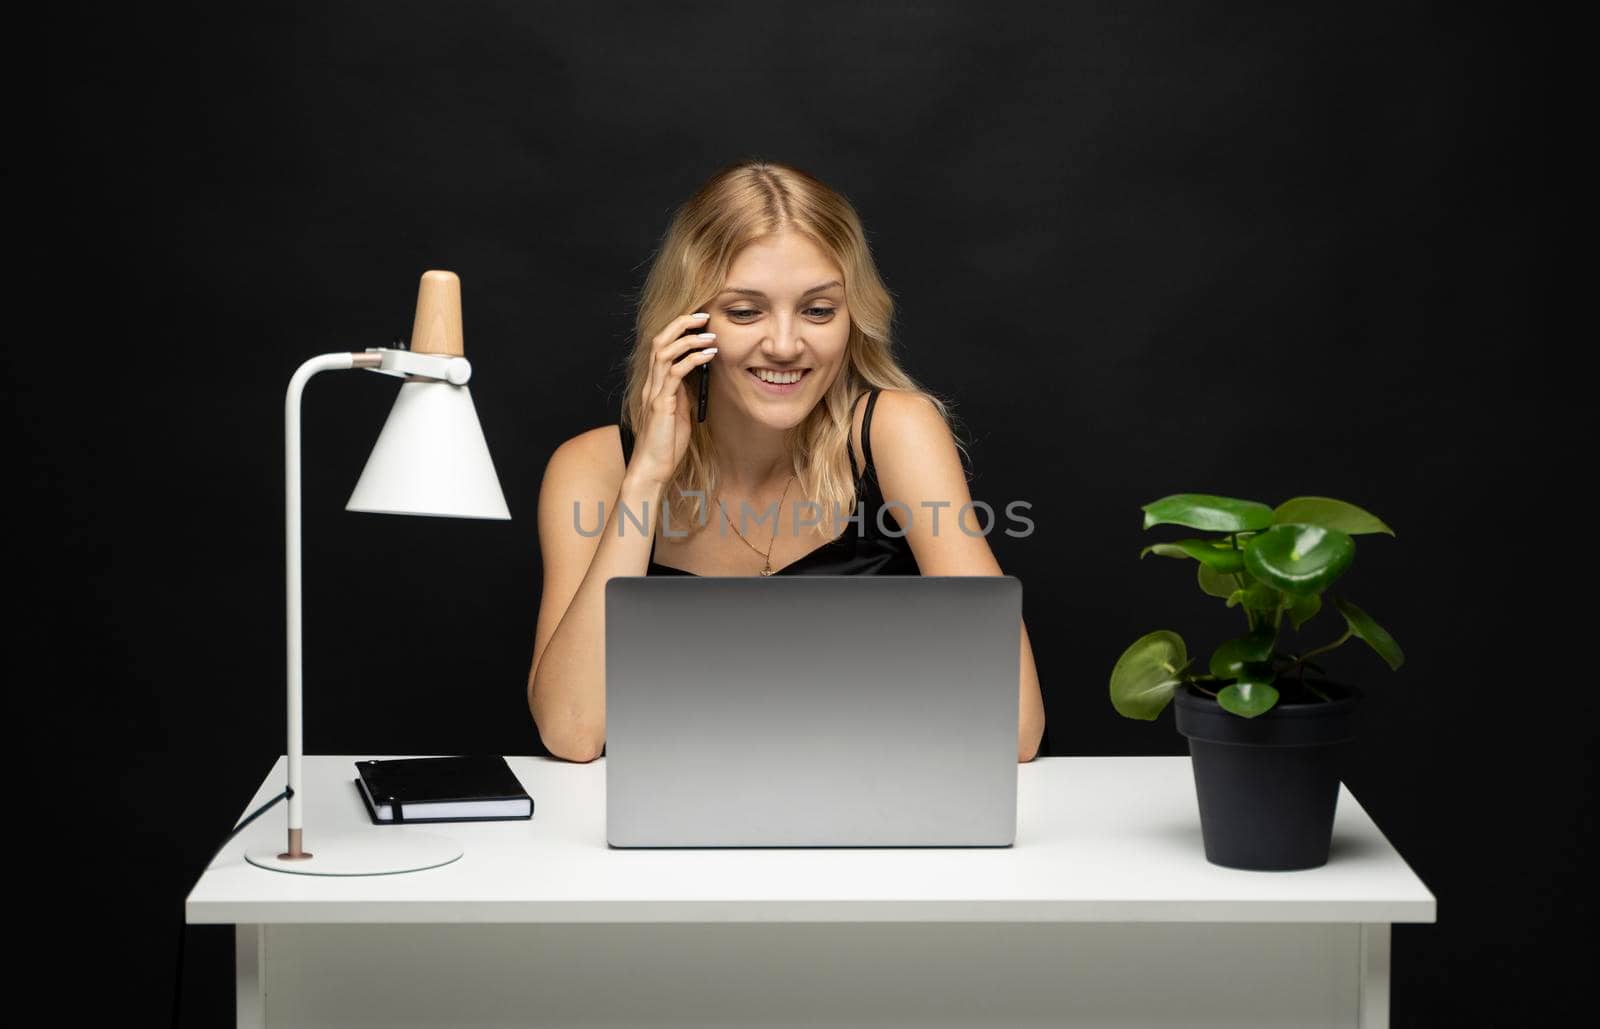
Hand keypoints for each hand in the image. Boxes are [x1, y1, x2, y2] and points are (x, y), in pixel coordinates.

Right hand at [628, 311, 717, 486]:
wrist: (653, 469)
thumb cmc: (667, 444)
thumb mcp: (680, 412)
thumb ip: (684, 392)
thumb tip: (698, 374)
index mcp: (655, 385)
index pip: (663, 347)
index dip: (678, 330)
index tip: (699, 321)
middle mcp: (651, 384)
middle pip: (660, 341)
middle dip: (681, 323)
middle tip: (703, 315)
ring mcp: (654, 392)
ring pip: (664, 352)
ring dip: (689, 338)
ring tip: (710, 334)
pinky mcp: (660, 404)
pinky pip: (674, 373)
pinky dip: (692, 359)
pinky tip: (708, 355)